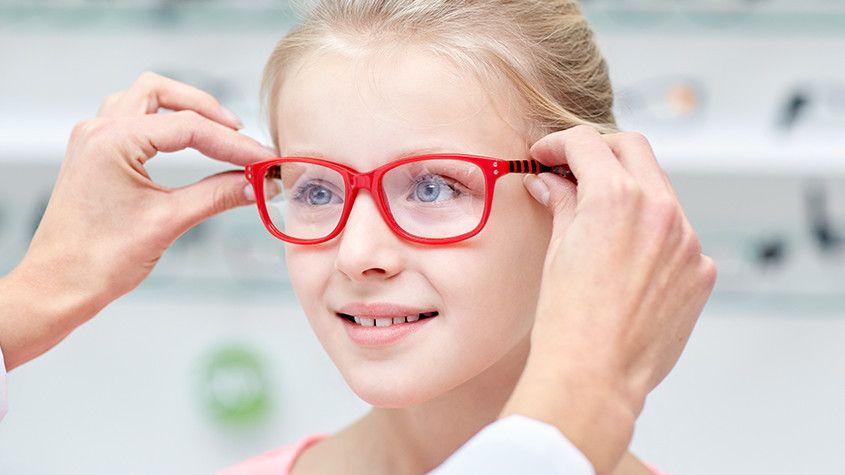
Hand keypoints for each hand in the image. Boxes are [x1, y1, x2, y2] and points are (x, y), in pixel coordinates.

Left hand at [0, 72, 274, 369]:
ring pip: (144, 100)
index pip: (189, 127)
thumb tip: (258, 185)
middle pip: (161, 92)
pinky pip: (133, 121)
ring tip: (217, 134)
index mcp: (112, 140)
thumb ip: (218, 196)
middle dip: (206, 110)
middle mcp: (99, 130)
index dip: (234, 144)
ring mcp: (94, 140)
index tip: (264, 161)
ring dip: (182, 111)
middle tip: (240, 136)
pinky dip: (164, 125)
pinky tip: (186, 145)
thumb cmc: (99, 260)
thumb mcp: (169, 222)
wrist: (59, 286)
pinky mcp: (95, 155)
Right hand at [501, 126, 716, 473]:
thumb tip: (550, 183)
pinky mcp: (700, 271)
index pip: (588, 143)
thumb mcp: (556, 251)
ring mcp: (687, 240)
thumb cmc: (567, 321)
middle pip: (632, 149)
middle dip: (599, 151)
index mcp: (616, 198)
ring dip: (630, 192)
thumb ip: (560, 204)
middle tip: (573, 169)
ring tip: (600, 217)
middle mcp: (660, 210)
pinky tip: (627, 259)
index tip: (546, 156)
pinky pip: (678, 234)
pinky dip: (652, 233)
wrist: (594, 375)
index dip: (558, 144)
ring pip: (660, 190)